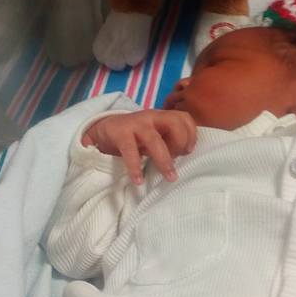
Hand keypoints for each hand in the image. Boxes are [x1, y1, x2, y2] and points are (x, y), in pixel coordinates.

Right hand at [81, 110, 196, 183]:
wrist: (104, 129)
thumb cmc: (135, 136)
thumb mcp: (154, 135)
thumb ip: (169, 140)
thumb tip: (185, 156)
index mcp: (162, 116)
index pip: (184, 117)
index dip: (191, 134)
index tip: (188, 151)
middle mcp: (151, 116)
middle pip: (174, 122)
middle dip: (181, 143)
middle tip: (178, 160)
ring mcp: (135, 124)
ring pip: (154, 140)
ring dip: (164, 160)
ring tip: (170, 177)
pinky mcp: (120, 133)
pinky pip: (130, 150)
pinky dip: (135, 167)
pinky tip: (138, 180)